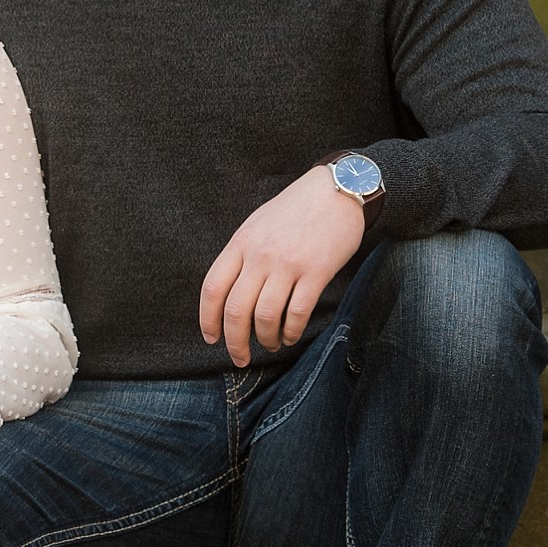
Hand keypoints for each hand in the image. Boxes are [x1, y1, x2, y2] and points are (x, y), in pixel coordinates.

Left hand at [198, 164, 366, 367]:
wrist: (338, 189)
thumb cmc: (297, 209)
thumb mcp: (258, 224)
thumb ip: (242, 255)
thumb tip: (229, 294)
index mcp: (241, 243)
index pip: (213, 288)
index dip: (208, 319)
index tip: (212, 338)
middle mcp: (260, 255)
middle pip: (236, 310)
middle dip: (235, 342)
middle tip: (240, 357)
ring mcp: (288, 264)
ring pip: (265, 317)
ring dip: (265, 339)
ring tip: (271, 344)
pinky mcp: (316, 272)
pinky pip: (297, 314)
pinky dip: (291, 332)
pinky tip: (291, 336)